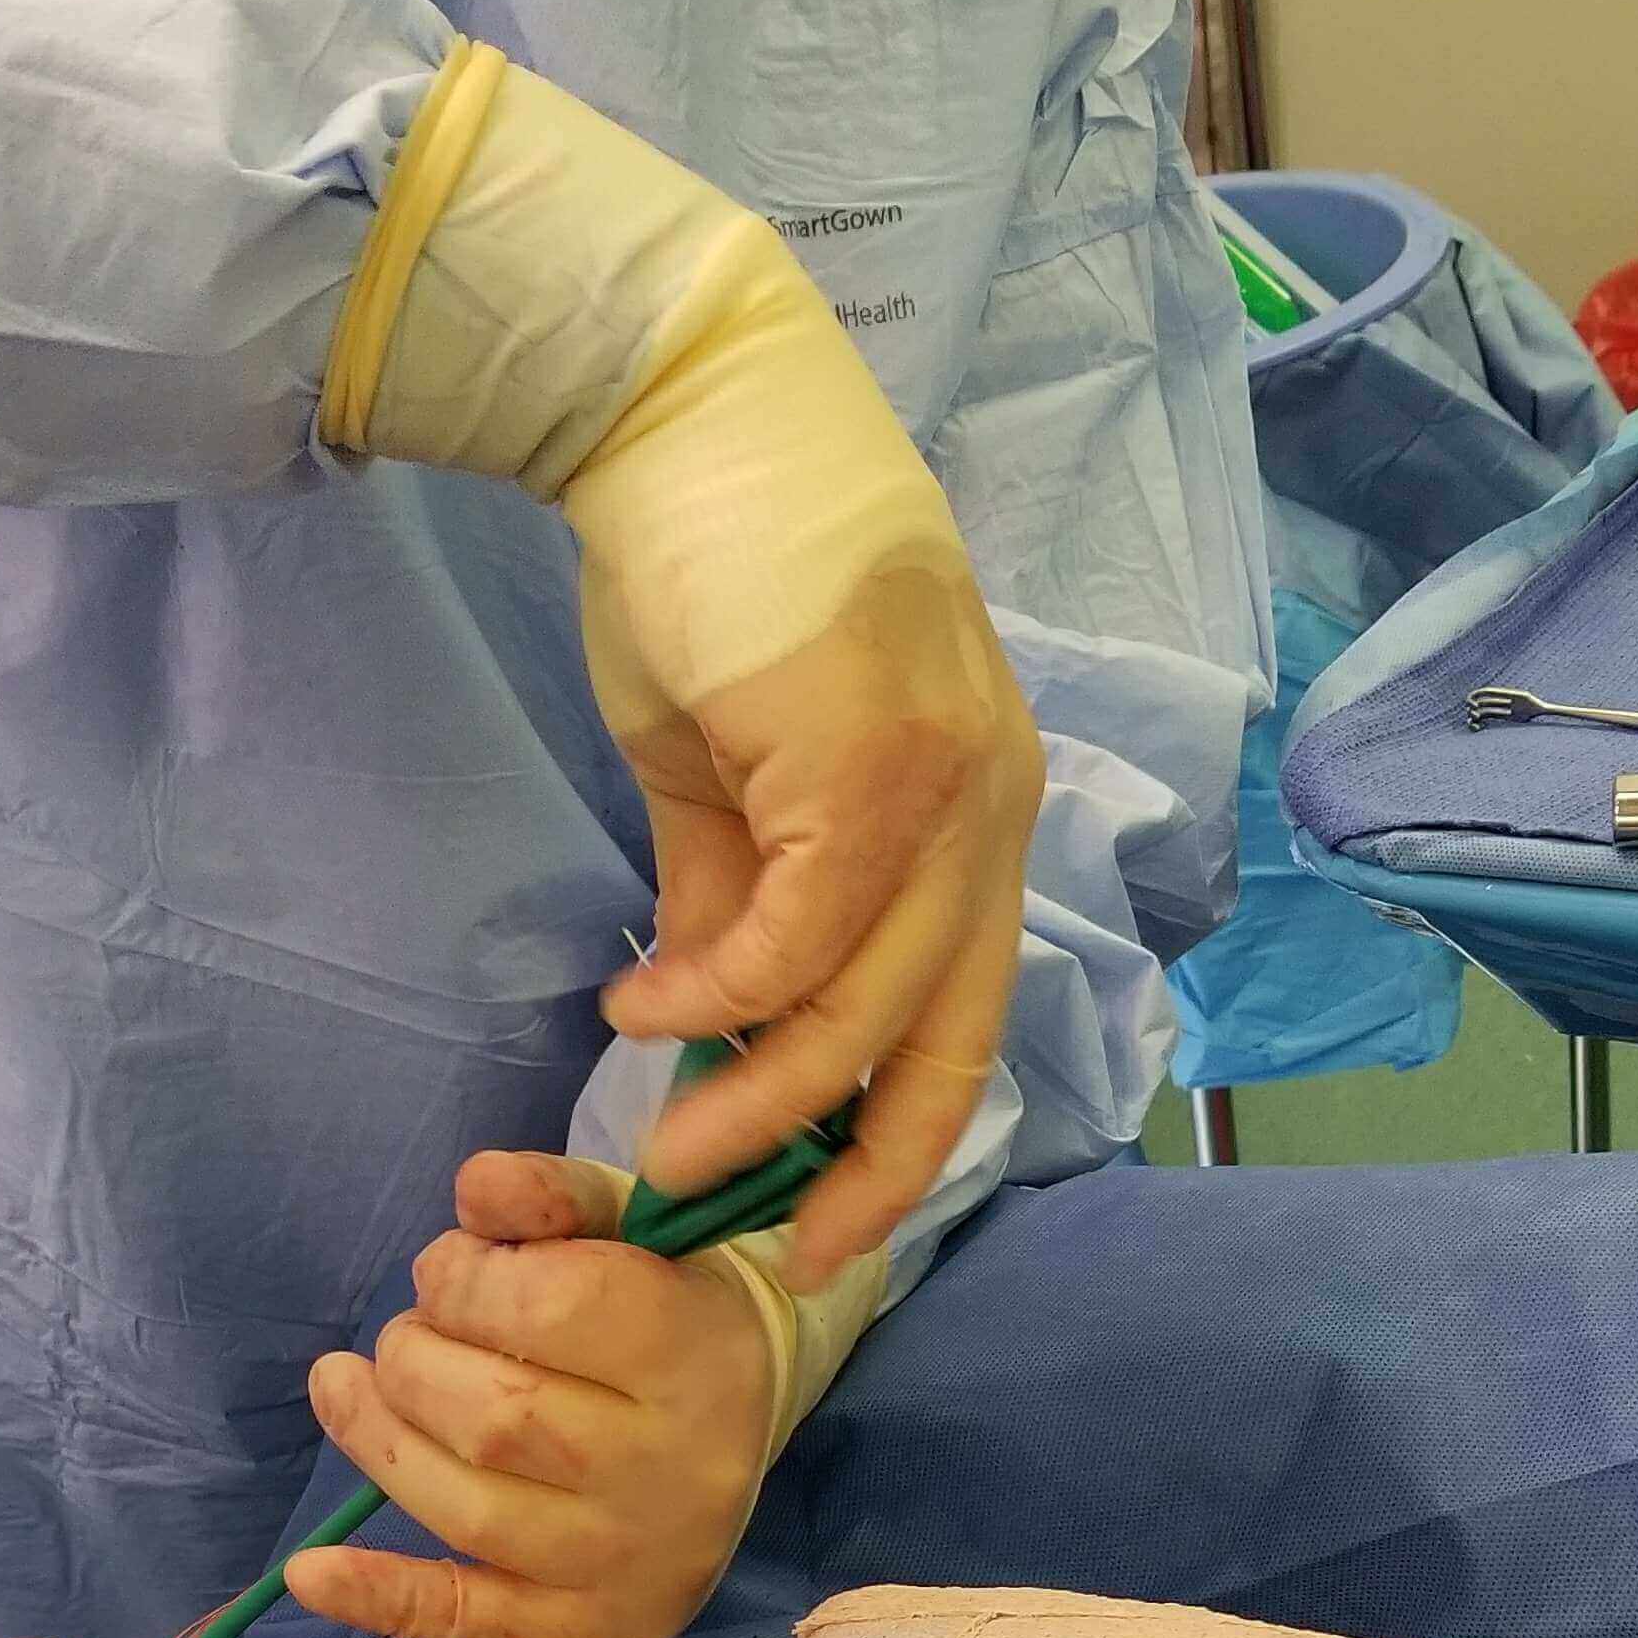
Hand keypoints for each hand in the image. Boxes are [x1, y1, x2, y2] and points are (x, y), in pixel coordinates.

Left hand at [288, 1150, 777, 1637]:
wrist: (741, 1409)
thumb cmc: (663, 1299)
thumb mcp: (625, 1225)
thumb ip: (551, 1195)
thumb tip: (475, 1185)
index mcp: (699, 1350)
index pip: (551, 1309)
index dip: (464, 1278)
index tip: (451, 1265)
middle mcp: (680, 1469)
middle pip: (496, 1417)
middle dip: (414, 1358)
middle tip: (411, 1334)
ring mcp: (638, 1559)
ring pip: (471, 1511)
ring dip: (382, 1441)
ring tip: (354, 1389)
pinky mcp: (598, 1627)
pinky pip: (475, 1623)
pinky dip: (381, 1599)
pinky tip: (308, 1572)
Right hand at [325, 49, 1042, 1287]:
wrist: (681, 406)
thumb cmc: (706, 568)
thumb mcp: (724, 771)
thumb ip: (735, 899)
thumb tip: (710, 1024)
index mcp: (976, 808)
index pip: (967, 1014)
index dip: (899, 1137)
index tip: (816, 1222)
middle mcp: (994, 804)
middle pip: (941, 1041)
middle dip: (846, 1164)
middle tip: (732, 1231)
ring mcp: (948, 779)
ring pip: (866, 1008)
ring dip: (754, 1096)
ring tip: (660, 1134)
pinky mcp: (872, 756)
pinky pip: (798, 938)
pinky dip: (717, 1002)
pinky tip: (643, 1010)